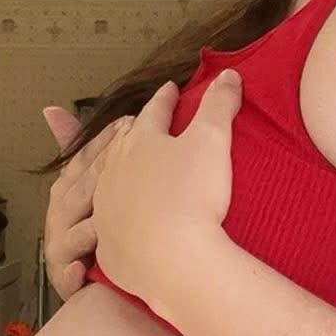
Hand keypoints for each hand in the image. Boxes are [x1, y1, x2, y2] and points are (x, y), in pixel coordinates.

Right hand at [41, 106, 133, 300]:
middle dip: (105, 169)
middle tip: (131, 154)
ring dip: (93, 218)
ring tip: (111, 210)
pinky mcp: (65, 276)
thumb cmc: (102, 233)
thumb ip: (83, 149)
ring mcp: (60, 245)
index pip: (83, 158)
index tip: (131, 122)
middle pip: (82, 187)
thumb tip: (51, 108)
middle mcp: (60, 214)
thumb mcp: (96, 189)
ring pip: (76, 226)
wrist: (96, 285)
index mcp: (66, 189)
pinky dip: (75, 268)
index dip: (105, 141)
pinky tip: (86, 265)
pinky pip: (68, 270)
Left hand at [91, 71, 241, 312]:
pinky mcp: (108, 243)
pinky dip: (116, 214)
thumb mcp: (212, 141)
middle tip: (140, 123)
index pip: (154, 111)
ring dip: (119, 170)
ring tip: (126, 165)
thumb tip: (228, 74)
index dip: (165, 99)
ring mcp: (106, 207)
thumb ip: (219, 104)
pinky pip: (109, 224)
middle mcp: (114, 170)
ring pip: (108, 180)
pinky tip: (121, 218)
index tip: (170, 89)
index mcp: (140, 141)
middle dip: (134, 130)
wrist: (171, 261)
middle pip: (123, 142)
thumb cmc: (192, 195)